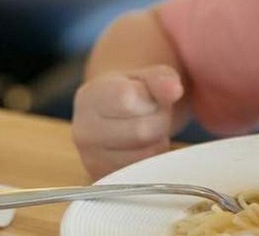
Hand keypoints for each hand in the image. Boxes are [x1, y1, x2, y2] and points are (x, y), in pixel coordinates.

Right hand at [72, 65, 184, 179]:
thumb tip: (174, 89)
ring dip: (157, 142)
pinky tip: (142, 147)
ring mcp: (92, 161)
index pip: (126, 99)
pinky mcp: (106, 181)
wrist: (113, 116)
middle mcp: (84, 132)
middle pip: (142, 131)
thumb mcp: (148, 76)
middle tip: (152, 114)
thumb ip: (161, 79)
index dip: (149, 98)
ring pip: (147, 155)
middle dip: (159, 121)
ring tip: (146, 129)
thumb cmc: (132, 92)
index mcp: (90, 98)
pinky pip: (144, 176)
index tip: (148, 96)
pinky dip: (152, 160)